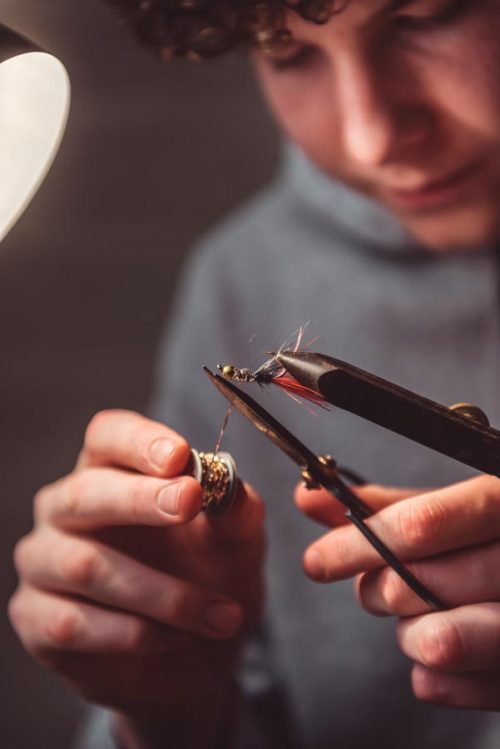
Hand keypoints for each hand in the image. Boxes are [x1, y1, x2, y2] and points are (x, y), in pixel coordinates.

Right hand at [9, 410, 264, 747]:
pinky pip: (74, 623)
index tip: (180, 455)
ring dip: (162, 593)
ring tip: (220, 614)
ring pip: (87, 566)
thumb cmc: (207, 576)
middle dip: (140, 499)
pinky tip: (175, 639)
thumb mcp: (236, 543)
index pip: (108, 436)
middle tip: (189, 503)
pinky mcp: (36, 617)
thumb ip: (237, 513)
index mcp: (111, 470)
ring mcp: (44, 561)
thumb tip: (233, 490)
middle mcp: (66, 508)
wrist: (193, 654)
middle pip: (86, 491)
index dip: (139, 441)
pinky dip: (134, 633)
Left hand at [295, 475, 499, 710]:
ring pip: (442, 641)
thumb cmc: (489, 538)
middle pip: (424, 582)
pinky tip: (434, 660)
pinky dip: (437, 679)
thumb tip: (307, 497)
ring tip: (412, 625)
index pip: (421, 524)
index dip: (358, 544)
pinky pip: (467, 688)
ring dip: (407, 636)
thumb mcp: (450, 510)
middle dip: (379, 590)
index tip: (317, 561)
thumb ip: (384, 507)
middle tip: (374, 589)